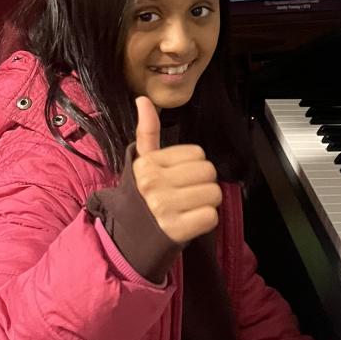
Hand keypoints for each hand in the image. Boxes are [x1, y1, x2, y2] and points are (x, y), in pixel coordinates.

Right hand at [132, 96, 221, 244]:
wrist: (127, 240)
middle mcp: (154, 184)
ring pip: (214, 193)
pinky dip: (204, 221)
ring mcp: (164, 208)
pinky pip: (211, 216)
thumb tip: (143, 99)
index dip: (192, 166)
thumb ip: (147, 132)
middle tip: (185, 196)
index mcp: (148, 164)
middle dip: (202, 184)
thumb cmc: (141, 198)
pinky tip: (189, 223)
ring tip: (187, 209)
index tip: (176, 179)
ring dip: (206, 204)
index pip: (197, 153)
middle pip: (208, 172)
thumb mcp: (142, 164)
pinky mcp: (175, 230)